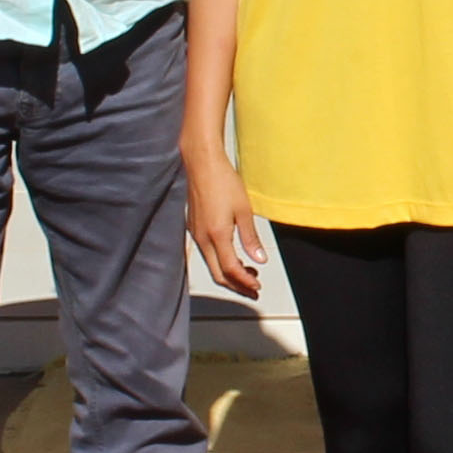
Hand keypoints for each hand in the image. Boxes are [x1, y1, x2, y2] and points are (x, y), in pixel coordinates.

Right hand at [184, 139, 264, 297]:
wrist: (202, 163)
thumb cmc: (222, 181)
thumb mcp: (244, 210)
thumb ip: (250, 238)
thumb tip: (259, 259)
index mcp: (217, 235)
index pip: (231, 270)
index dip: (245, 282)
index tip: (257, 287)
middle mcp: (202, 238)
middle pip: (218, 274)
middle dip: (236, 285)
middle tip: (253, 289)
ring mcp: (195, 233)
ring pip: (211, 264)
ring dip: (229, 273)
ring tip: (247, 273)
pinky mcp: (193, 227)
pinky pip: (206, 252)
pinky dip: (220, 260)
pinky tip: (232, 256)